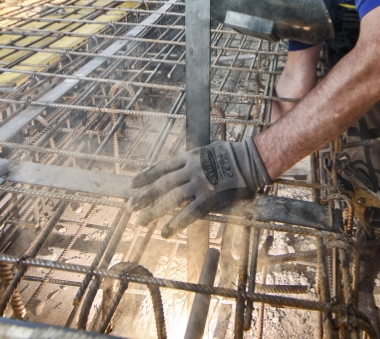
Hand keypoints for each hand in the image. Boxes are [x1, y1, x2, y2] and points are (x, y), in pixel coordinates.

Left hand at [127, 138, 271, 237]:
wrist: (250, 161)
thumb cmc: (232, 154)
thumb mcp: (208, 148)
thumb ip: (193, 158)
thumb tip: (183, 164)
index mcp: (189, 156)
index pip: (161, 168)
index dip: (145, 176)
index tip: (132, 185)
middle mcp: (190, 170)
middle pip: (161, 184)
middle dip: (143, 196)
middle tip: (130, 207)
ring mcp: (199, 184)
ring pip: (170, 199)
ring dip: (153, 211)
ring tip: (141, 221)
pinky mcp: (209, 199)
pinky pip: (188, 212)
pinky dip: (175, 223)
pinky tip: (165, 232)